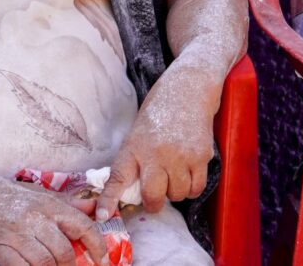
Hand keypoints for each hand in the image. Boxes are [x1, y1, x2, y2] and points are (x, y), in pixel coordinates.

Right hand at [0, 171, 105, 265]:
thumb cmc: (7, 195)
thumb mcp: (40, 194)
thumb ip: (69, 204)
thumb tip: (95, 209)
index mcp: (50, 205)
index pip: (83, 227)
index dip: (97, 246)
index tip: (103, 260)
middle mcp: (36, 218)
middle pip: (64, 251)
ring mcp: (17, 233)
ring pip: (45, 263)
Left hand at [96, 67, 216, 218]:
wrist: (188, 87)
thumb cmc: (159, 110)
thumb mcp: (138, 132)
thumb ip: (134, 160)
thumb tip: (130, 190)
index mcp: (134, 147)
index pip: (118, 178)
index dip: (108, 200)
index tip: (102, 216)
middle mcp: (156, 154)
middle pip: (153, 196)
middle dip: (154, 202)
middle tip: (155, 196)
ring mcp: (180, 156)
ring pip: (178, 195)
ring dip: (176, 191)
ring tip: (175, 173)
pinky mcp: (201, 156)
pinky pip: (196, 188)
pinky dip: (192, 187)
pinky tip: (189, 172)